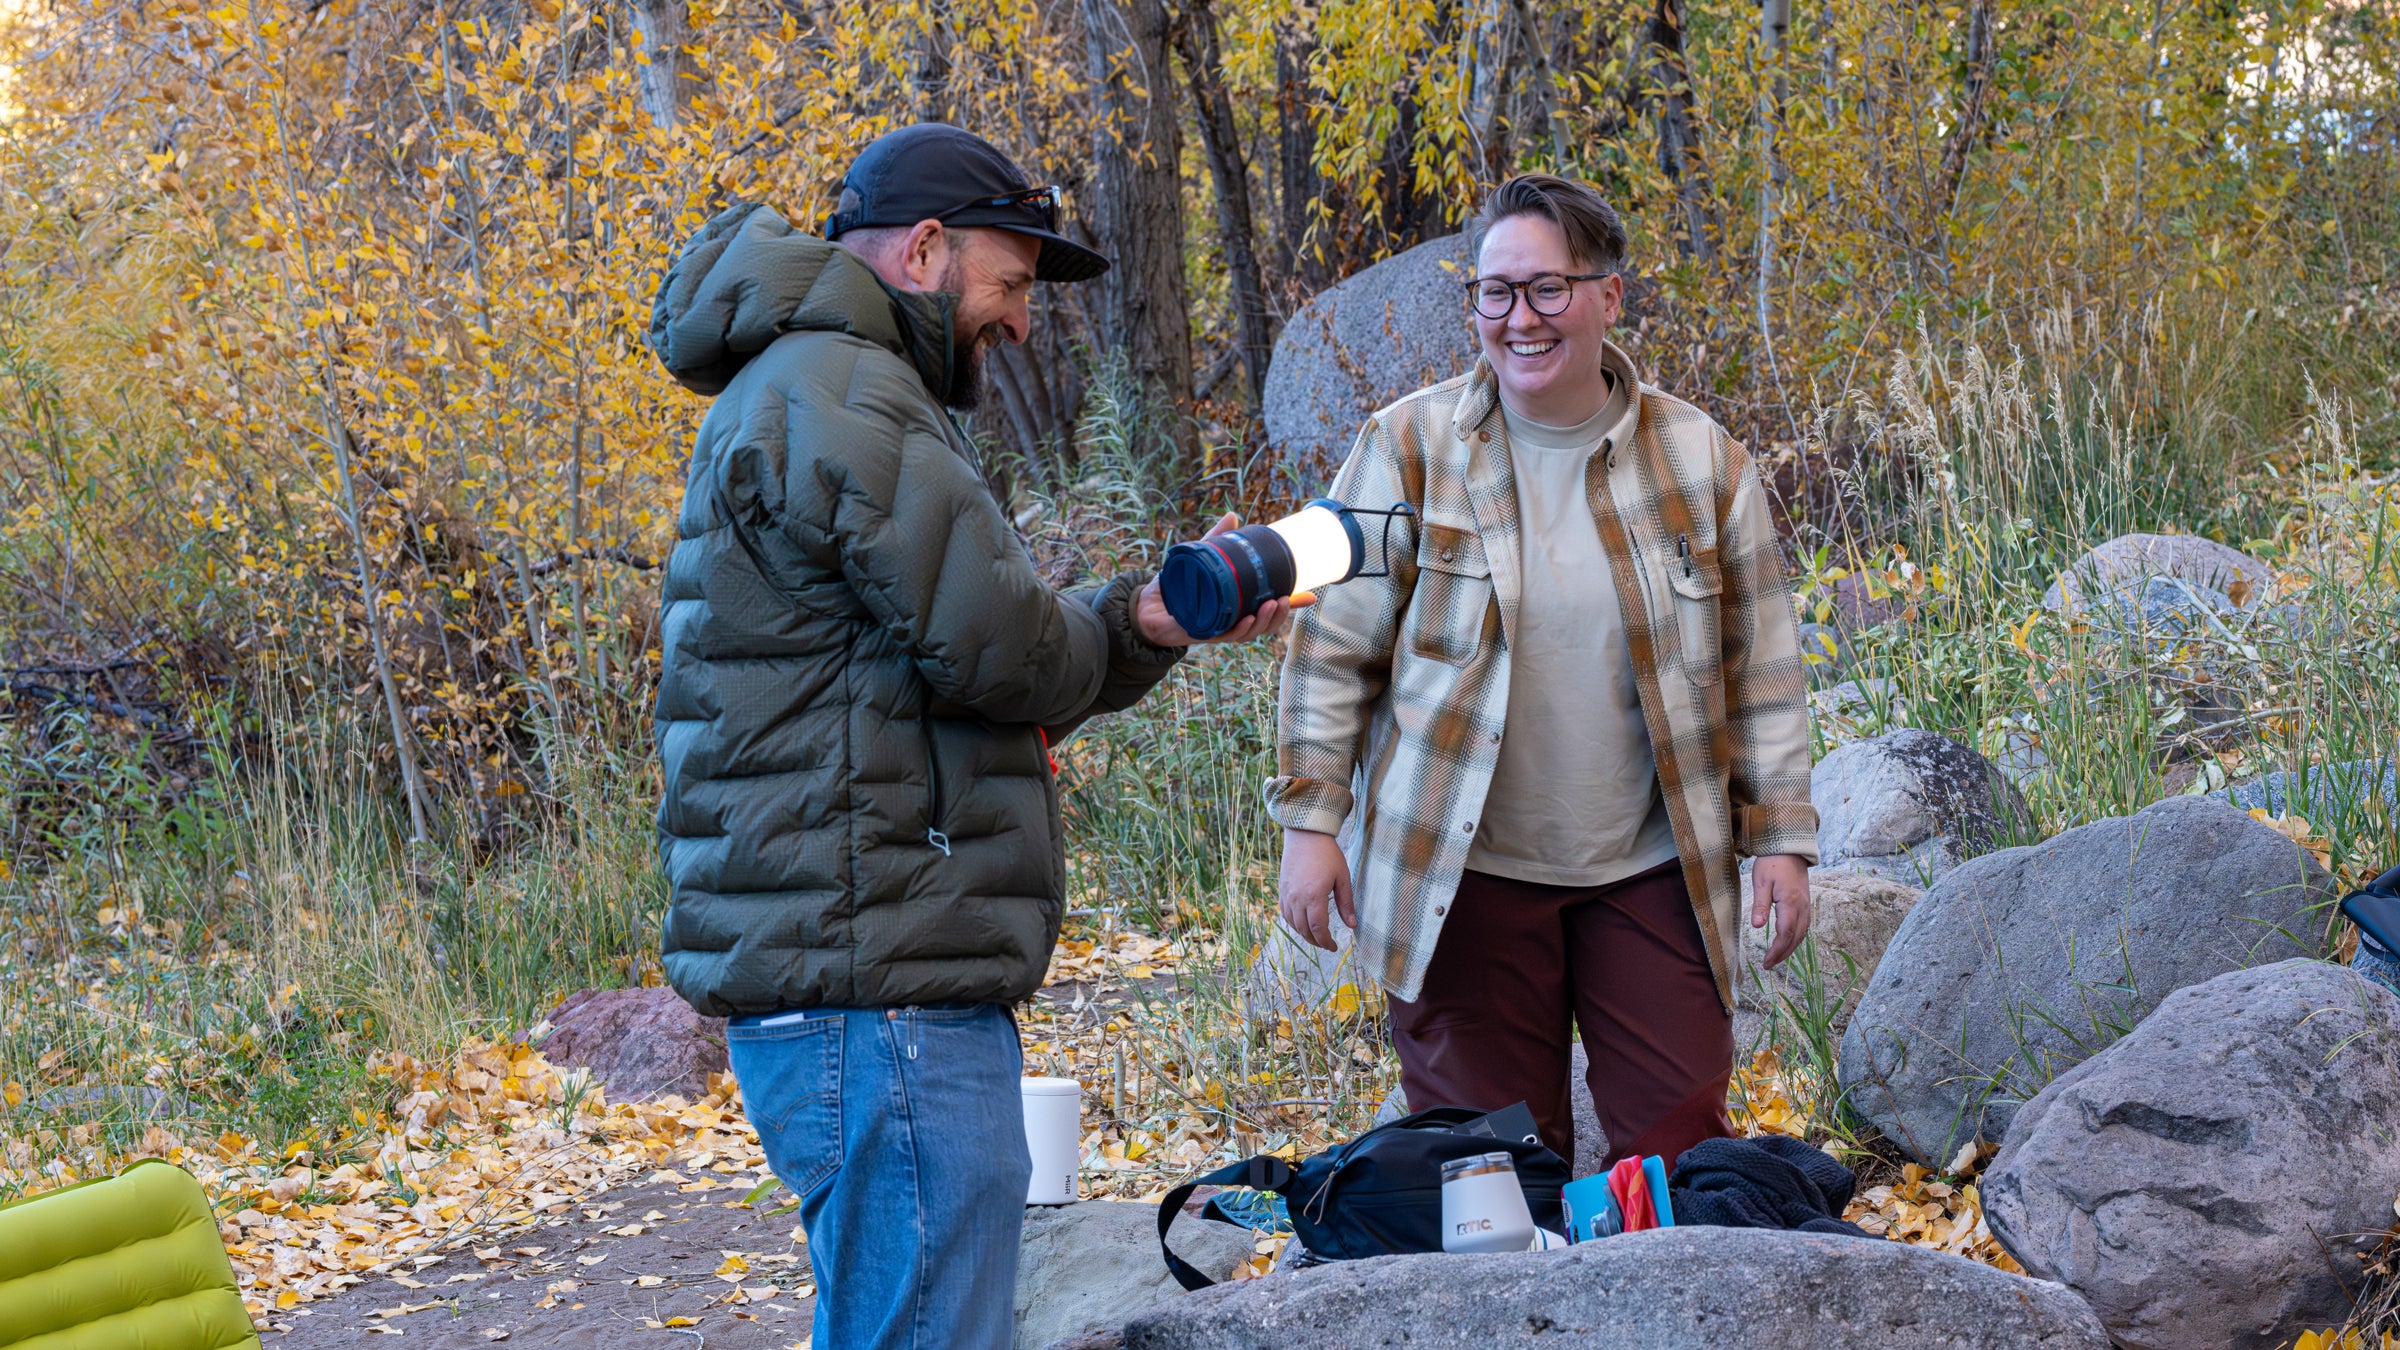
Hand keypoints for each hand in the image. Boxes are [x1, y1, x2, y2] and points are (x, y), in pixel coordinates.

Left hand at [1135, 512, 1317, 647]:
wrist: (1146, 607)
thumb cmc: (1176, 589)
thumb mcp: (1200, 559)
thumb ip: (1217, 540)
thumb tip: (1232, 516)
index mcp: (1237, 607)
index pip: (1269, 608)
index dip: (1291, 605)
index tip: (1311, 596)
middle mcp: (1232, 621)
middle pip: (1265, 624)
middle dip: (1280, 615)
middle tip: (1285, 599)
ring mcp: (1219, 630)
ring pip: (1249, 632)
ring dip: (1264, 622)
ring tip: (1270, 606)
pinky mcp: (1203, 634)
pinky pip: (1225, 636)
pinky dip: (1239, 629)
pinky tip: (1247, 620)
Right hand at [1278, 828, 1356, 951]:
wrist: (1306, 835)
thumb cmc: (1328, 854)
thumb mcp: (1343, 878)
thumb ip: (1346, 904)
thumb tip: (1352, 926)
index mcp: (1314, 896)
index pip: (1318, 929)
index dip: (1326, 941)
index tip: (1334, 947)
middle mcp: (1297, 898)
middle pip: (1304, 930)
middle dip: (1316, 941)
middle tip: (1327, 944)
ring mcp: (1287, 894)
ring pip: (1293, 924)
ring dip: (1304, 934)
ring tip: (1316, 936)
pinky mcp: (1282, 889)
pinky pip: (1285, 913)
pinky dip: (1294, 923)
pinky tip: (1302, 923)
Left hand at [1750, 854, 1813, 968]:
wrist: (1790, 849)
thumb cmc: (1772, 863)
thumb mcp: (1761, 882)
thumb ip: (1759, 904)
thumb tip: (1756, 926)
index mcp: (1790, 904)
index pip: (1784, 934)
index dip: (1776, 951)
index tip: (1766, 962)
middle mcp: (1802, 908)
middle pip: (1795, 938)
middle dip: (1782, 954)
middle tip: (1769, 965)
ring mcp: (1806, 906)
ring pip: (1801, 934)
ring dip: (1790, 948)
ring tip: (1776, 958)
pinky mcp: (1806, 903)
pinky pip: (1804, 926)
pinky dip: (1796, 938)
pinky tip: (1788, 942)